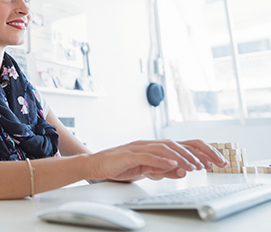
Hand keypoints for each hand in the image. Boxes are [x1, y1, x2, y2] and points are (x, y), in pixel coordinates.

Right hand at [86, 139, 227, 181]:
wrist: (96, 165)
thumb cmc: (120, 166)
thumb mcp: (147, 171)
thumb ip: (164, 170)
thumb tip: (183, 170)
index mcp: (156, 147)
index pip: (184, 145)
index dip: (203, 151)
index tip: (218, 161)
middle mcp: (150, 144)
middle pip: (179, 143)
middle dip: (200, 153)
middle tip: (215, 163)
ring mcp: (139, 147)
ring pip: (166, 148)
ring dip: (183, 157)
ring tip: (195, 167)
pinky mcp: (129, 154)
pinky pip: (148, 156)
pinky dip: (161, 160)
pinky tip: (173, 165)